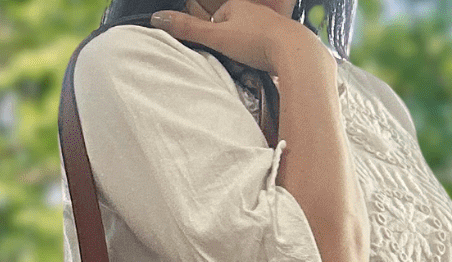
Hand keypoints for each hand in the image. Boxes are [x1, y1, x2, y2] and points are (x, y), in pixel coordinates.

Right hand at [150, 0, 309, 75]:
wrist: (293, 51)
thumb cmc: (256, 41)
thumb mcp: (216, 36)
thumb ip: (188, 30)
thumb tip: (157, 19)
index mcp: (234, 6)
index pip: (214, 21)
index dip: (211, 37)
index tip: (213, 50)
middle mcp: (251, 11)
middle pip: (231, 30)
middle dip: (228, 44)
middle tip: (231, 59)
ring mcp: (266, 25)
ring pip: (247, 40)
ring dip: (244, 52)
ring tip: (247, 63)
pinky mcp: (278, 41)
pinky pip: (262, 49)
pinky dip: (259, 57)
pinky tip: (261, 65)